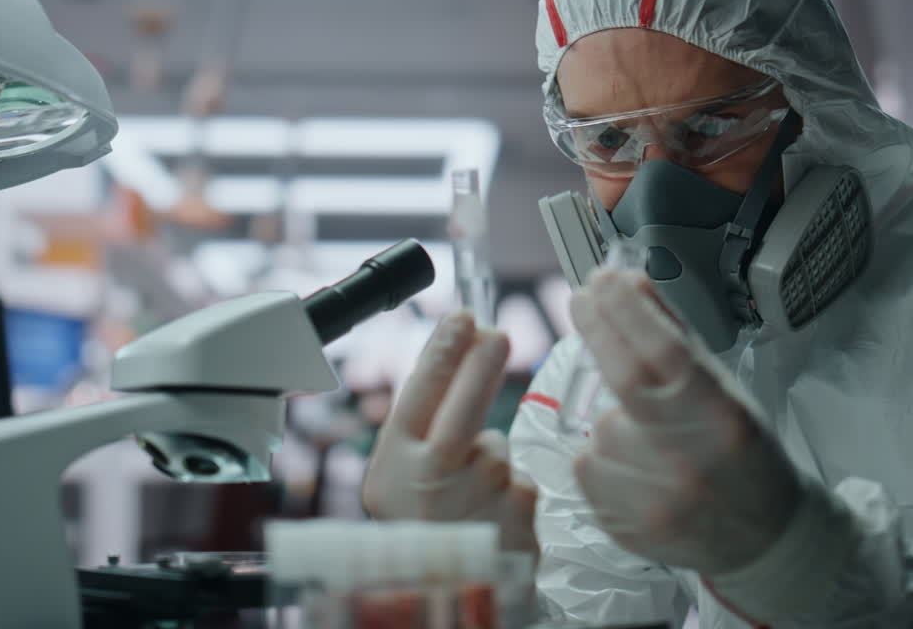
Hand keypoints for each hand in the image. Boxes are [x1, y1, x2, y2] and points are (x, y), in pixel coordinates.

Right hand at [362, 312, 537, 553]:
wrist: (446, 595)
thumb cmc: (422, 529)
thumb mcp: (398, 479)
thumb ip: (418, 430)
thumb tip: (455, 355)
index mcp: (393, 468)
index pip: (417, 395)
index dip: (442, 351)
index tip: (462, 317)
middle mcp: (430, 484)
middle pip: (462, 409)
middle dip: (480, 364)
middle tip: (497, 333)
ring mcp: (475, 502)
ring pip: (495, 448)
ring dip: (489, 459)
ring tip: (469, 498)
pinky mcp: (515, 518)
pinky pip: (519, 482)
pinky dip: (510, 491)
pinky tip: (492, 518)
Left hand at [569, 268, 801, 575]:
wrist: (765, 539)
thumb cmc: (743, 456)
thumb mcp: (725, 391)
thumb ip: (677, 339)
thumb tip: (634, 285)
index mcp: (723, 419)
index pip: (664, 350)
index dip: (627, 309)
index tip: (604, 280)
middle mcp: (690, 459)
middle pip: (625, 378)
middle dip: (598, 328)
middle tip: (585, 299)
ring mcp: (657, 498)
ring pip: (603, 428)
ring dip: (614, 418)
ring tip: (652, 442)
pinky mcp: (627, 527)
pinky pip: (589, 467)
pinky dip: (602, 457)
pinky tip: (637, 469)